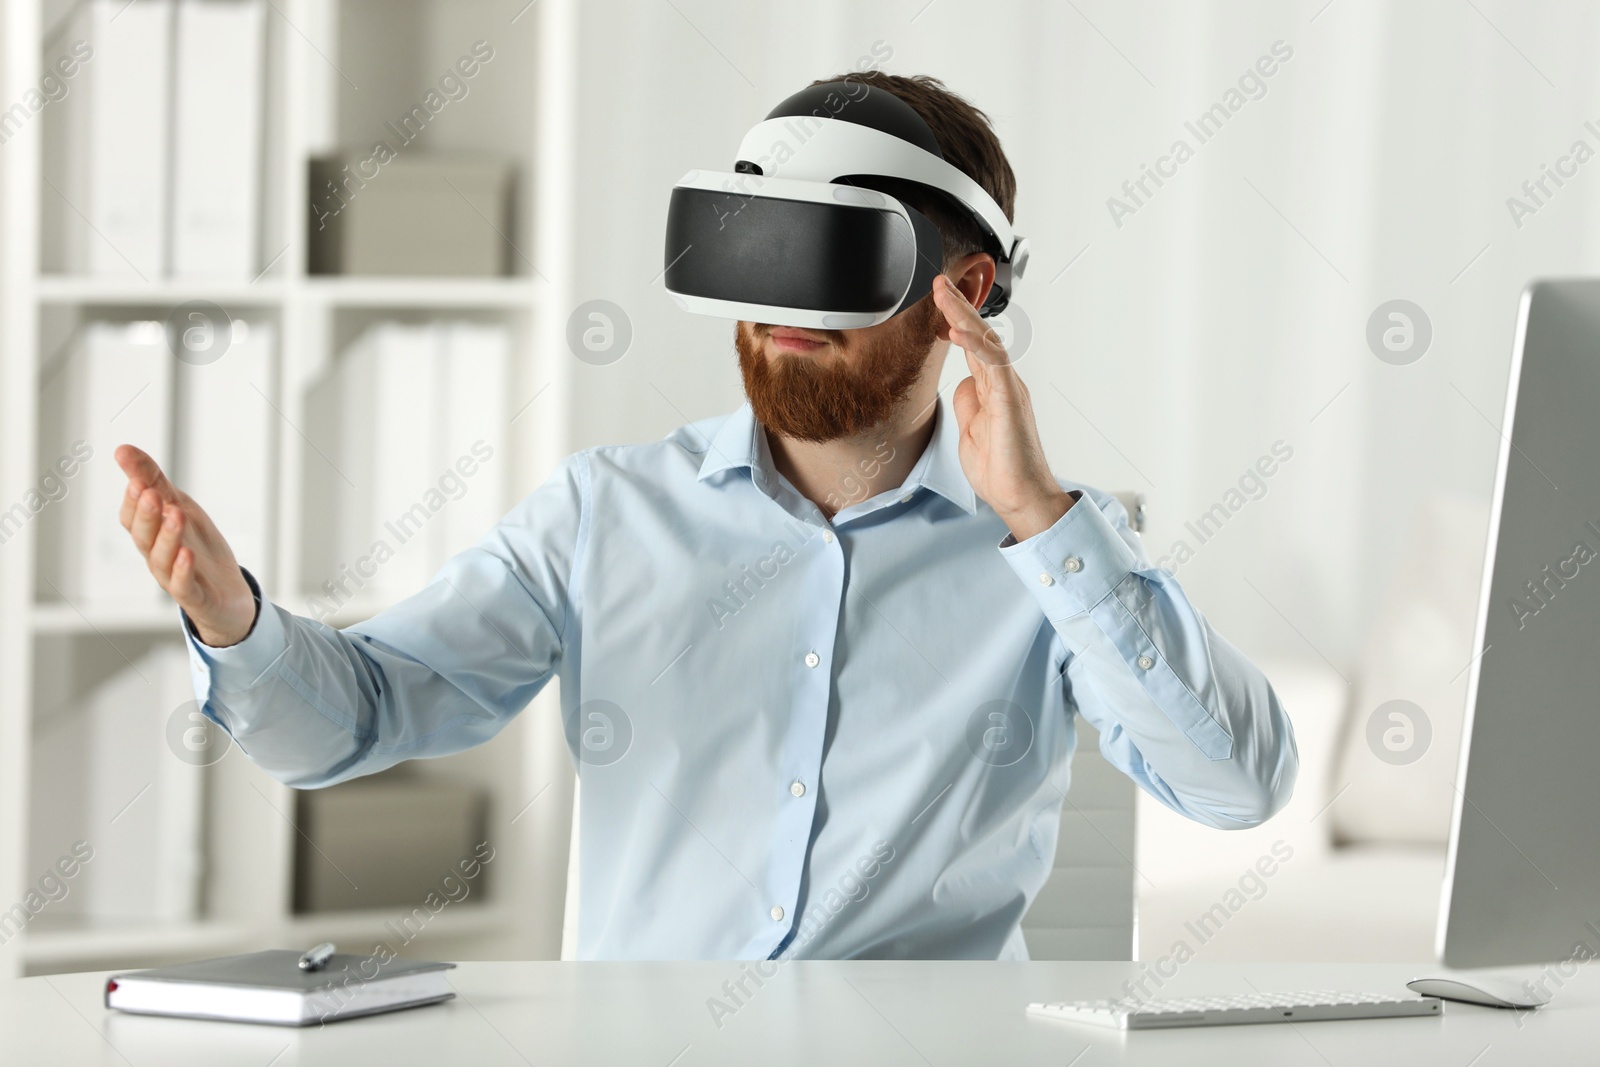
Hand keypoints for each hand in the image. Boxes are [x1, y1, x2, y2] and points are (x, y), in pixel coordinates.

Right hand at [115, 444, 256, 646]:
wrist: (227, 593)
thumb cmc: (196, 545)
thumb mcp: (179, 506)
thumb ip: (153, 481)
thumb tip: (123, 449)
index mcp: (150, 534)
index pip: (131, 517)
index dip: (132, 499)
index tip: (136, 479)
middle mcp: (155, 555)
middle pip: (143, 535)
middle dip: (145, 514)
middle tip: (149, 492)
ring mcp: (173, 577)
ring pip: (162, 558)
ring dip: (167, 535)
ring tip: (176, 514)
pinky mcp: (194, 596)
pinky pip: (183, 585)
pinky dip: (183, 570)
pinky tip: (187, 554)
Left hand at [934, 274, 1072, 541]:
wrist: (1021, 497)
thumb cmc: (1000, 469)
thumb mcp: (970, 431)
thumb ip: (967, 403)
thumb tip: (962, 381)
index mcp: (993, 388)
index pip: (973, 344)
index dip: (956, 320)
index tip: (938, 299)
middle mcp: (1003, 383)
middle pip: (981, 335)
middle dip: (959, 307)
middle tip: (939, 283)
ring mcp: (1009, 391)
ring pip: (987, 343)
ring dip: (964, 317)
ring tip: (944, 295)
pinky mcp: (1010, 404)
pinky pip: (993, 367)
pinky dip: (976, 346)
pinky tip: (958, 332)